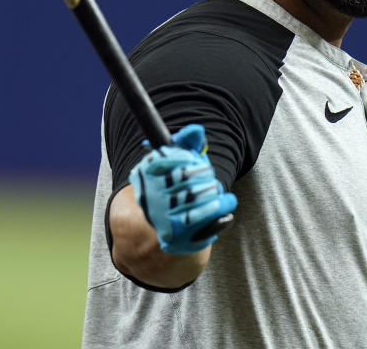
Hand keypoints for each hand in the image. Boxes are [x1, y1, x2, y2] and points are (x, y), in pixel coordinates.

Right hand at [128, 124, 237, 254]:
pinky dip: (213, 210)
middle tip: (213, 181)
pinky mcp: (170, 235)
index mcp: (145, 173)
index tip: (199, 162)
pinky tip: (221, 205)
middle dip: (205, 177)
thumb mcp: (181, 159)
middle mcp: (146, 195)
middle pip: (183, 178)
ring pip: (192, 198)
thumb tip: (196, 130)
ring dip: (212, 193)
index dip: (188, 158)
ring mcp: (157, 217)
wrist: (172, 223)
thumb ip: (188, 141)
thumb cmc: (180, 184)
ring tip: (221, 193)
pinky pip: (195, 220)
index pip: (166, 158)